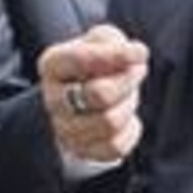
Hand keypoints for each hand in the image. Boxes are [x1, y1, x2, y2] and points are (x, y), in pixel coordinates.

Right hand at [39, 26, 148, 168]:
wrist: (86, 94)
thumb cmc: (97, 63)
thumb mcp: (102, 40)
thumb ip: (115, 42)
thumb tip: (137, 55)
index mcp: (53, 65)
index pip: (80, 60)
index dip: (115, 56)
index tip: (140, 52)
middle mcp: (53, 100)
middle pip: (100, 94)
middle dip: (127, 81)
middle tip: (137, 70)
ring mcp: (65, 129)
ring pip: (110, 122)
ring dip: (129, 105)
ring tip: (129, 94)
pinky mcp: (83, 152)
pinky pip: (116, 147)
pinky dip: (130, 130)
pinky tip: (127, 116)